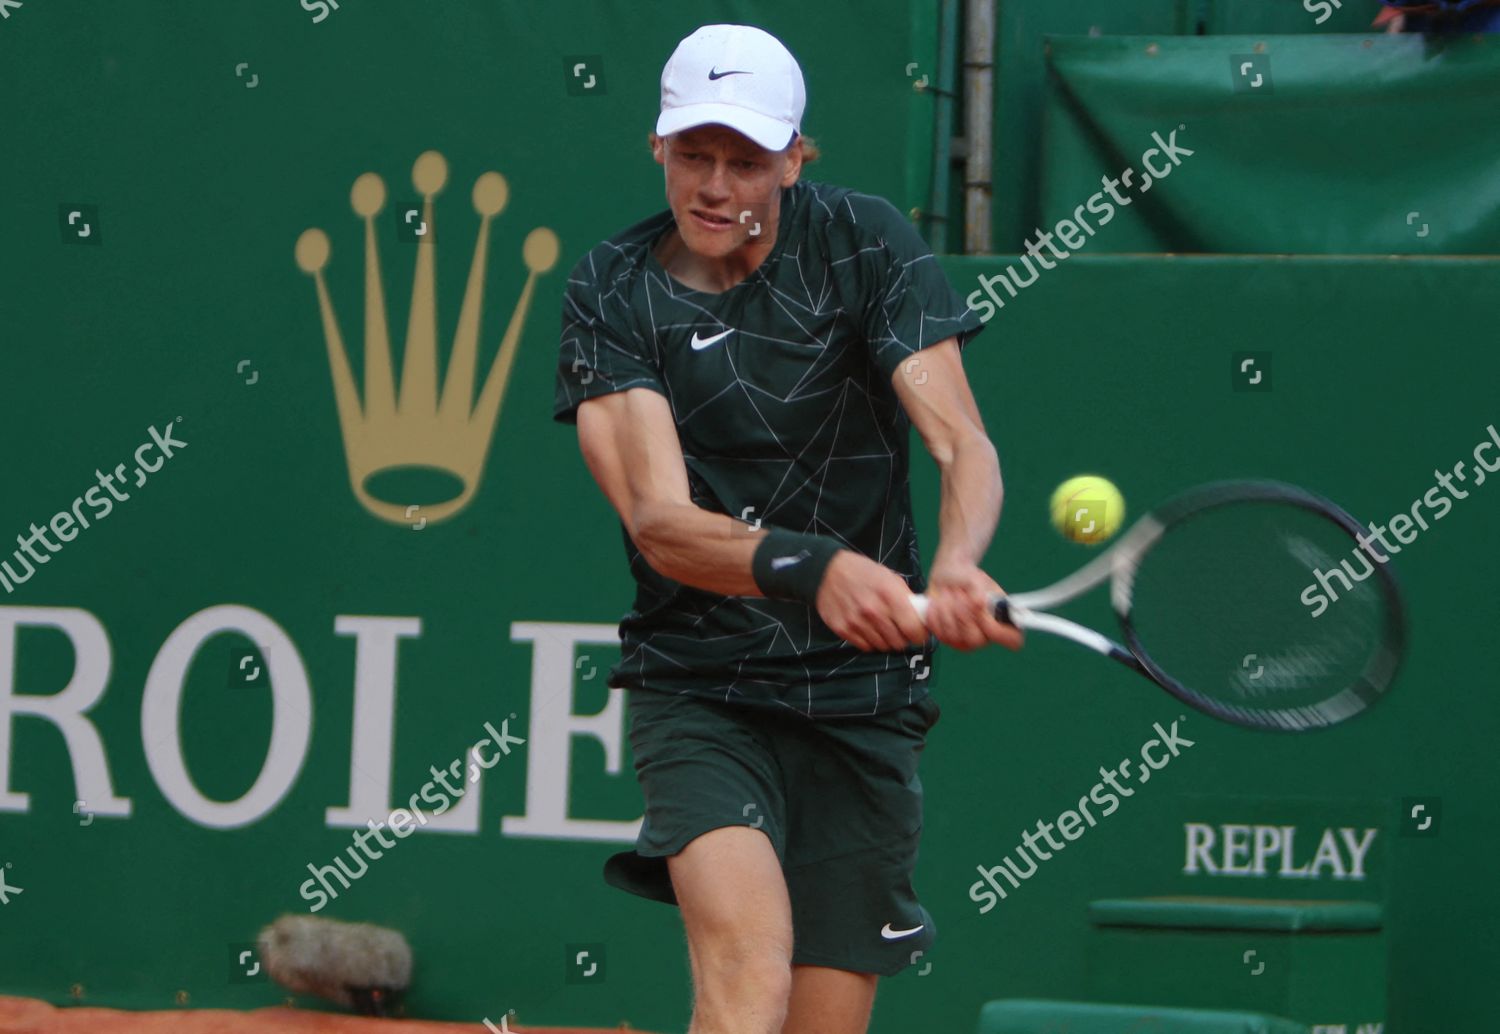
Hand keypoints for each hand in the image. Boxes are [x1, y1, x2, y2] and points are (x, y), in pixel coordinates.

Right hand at [815, 550, 930, 651]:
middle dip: (903, 638)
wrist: (826, 571)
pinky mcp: (843, 630)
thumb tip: (921, 618)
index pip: (913, 629)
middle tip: (899, 629)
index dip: (919, 634)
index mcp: (889, 594)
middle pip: (899, 642)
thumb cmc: (863, 572)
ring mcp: (856, 622)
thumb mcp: (890, 577)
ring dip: (886, 640)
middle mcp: (873, 611)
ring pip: (883, 647)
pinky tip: (868, 628)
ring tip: (882, 627)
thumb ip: (906, 598)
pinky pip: (865, 647)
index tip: (918, 632)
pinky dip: (870, 641)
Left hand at [922, 560, 1023, 651]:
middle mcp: (987, 635)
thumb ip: (979, 590)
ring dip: (947, 610)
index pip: (1013, 640)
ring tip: (948, 594)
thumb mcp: (976, 579)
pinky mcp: (948, 639)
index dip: (998, 630)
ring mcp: (966, 641)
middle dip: (963, 613)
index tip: (982, 609)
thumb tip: (979, 603)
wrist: (947, 577)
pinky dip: (936, 615)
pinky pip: (940, 634)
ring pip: (954, 637)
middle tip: (960, 594)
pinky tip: (938, 603)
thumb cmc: (968, 578)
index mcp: (1004, 621)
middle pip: (976, 640)